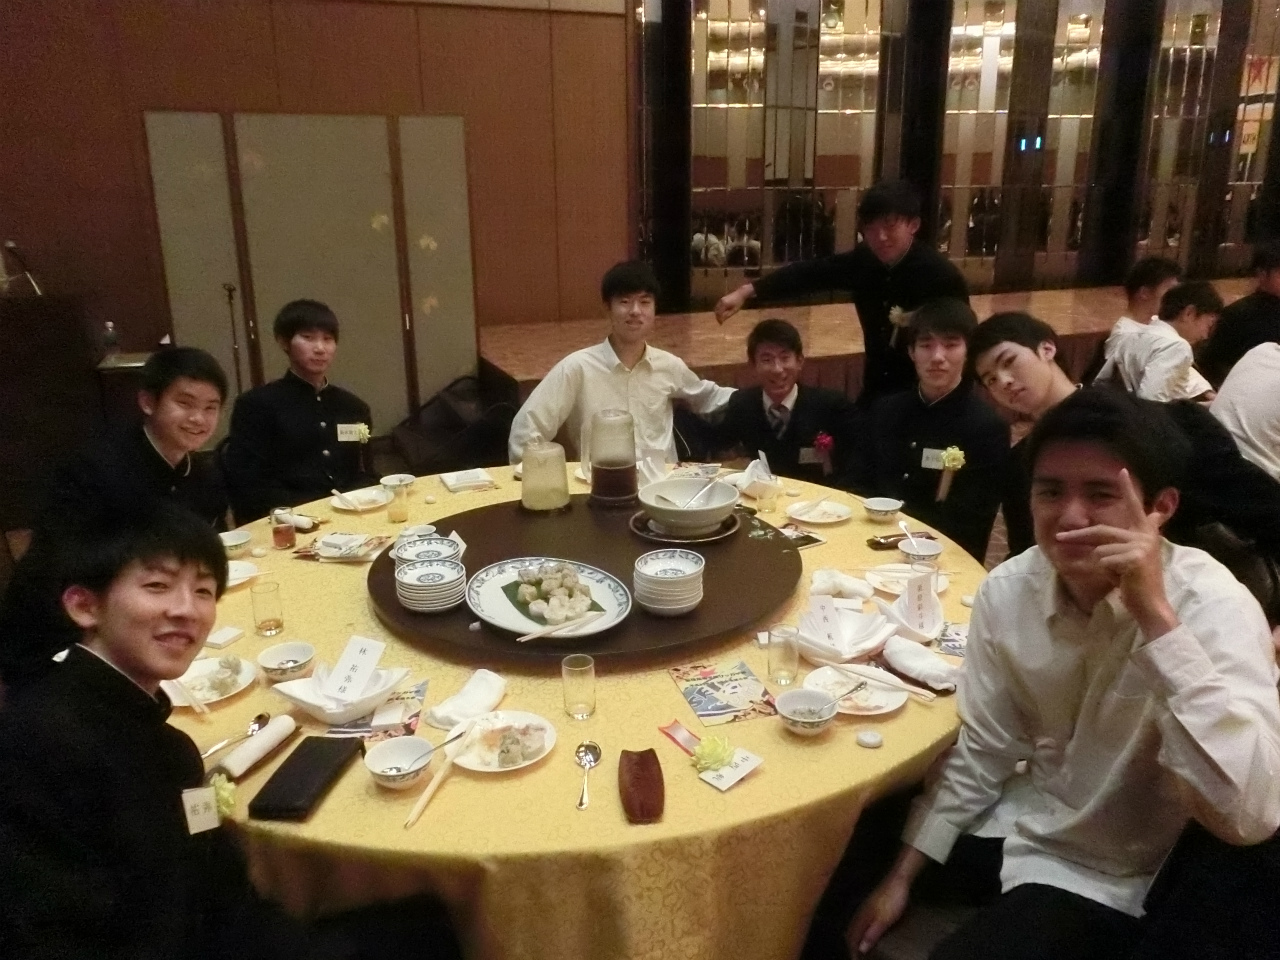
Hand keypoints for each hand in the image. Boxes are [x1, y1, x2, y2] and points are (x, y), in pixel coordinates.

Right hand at [714, 284, 751, 324]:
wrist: (740, 293)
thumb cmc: (738, 302)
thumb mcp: (734, 310)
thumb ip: (727, 315)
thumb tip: (722, 320)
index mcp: (724, 305)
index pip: (719, 314)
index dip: (719, 319)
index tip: (721, 324)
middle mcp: (720, 302)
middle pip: (716, 311)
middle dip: (718, 317)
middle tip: (720, 322)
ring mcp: (720, 300)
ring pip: (716, 309)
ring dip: (718, 314)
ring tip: (721, 318)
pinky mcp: (721, 299)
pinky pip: (718, 306)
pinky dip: (718, 310)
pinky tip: (721, 313)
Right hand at [845, 873, 910, 955]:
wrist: (899, 880)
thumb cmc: (893, 899)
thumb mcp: (884, 920)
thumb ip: (872, 934)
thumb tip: (862, 948)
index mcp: (863, 916)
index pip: (853, 936)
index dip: (853, 949)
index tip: (854, 959)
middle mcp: (862, 911)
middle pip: (851, 930)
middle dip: (852, 944)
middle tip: (855, 954)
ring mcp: (867, 906)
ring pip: (856, 924)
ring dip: (856, 936)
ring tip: (859, 946)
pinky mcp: (873, 904)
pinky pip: (863, 920)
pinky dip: (862, 929)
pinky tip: (869, 930)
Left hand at [1055, 468, 1177, 638]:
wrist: (1151, 605)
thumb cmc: (1136, 583)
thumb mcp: (1128, 558)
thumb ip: (1119, 543)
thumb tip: (1096, 538)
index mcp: (1144, 532)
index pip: (1134, 507)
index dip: (1127, 488)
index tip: (1121, 470)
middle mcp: (1145, 535)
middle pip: (1100, 531)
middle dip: (1077, 535)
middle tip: (1059, 537)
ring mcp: (1141, 545)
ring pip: (1100, 550)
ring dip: (1100, 566)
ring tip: (1118, 575)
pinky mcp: (1136, 558)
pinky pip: (1104, 561)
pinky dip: (1105, 572)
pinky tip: (1121, 579)